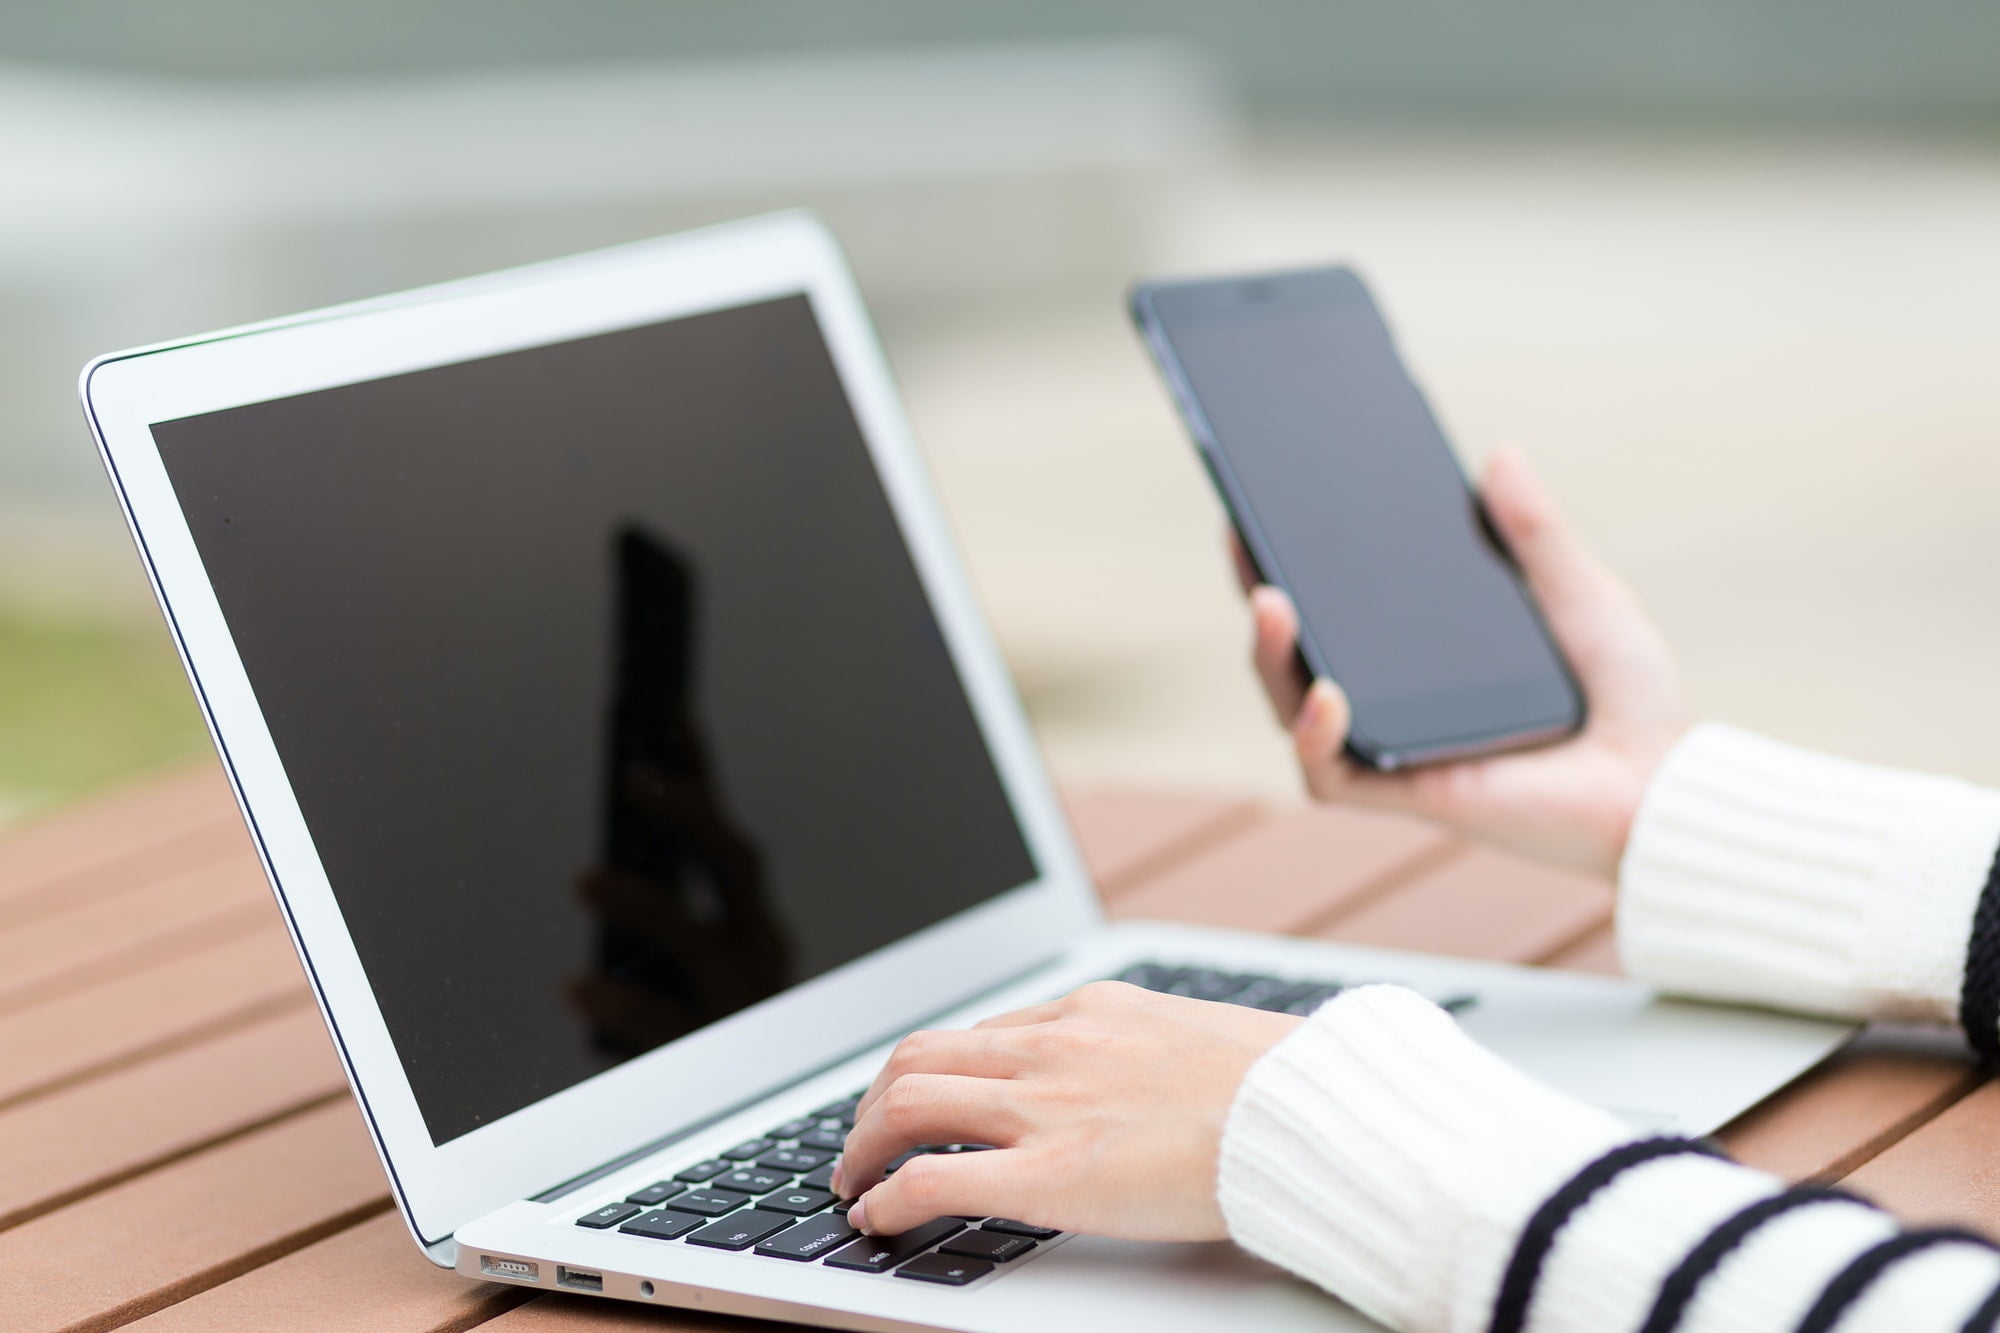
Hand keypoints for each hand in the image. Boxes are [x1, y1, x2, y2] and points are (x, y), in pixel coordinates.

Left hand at [830, 981, 1299, 1239]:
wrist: (1315, 1117)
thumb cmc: (1283, 1090)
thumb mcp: (1203, 1042)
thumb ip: (1152, 1057)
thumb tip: (1152, 1082)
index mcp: (1095, 1011)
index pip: (984, 1031)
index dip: (936, 1070)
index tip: (922, 1099)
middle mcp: (1054, 1046)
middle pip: (922, 1056)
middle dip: (877, 1102)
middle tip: (865, 1142)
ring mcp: (1046, 1106)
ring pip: (907, 1102)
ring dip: (863, 1144)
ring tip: (854, 1180)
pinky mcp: (1049, 1176)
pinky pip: (932, 1178)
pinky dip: (886, 1198)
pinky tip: (874, 1218)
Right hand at [1240, 446, 1689, 877]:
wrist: (1668, 780)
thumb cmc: (1631, 698)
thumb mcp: (1579, 590)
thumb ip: (1534, 531)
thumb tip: (1499, 454)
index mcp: (1426, 652)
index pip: (1338, 603)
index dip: (1289, 558)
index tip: (1262, 506)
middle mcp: (1398, 700)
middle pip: (1297, 652)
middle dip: (1262, 596)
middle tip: (1245, 537)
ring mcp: (1396, 747)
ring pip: (1292, 707)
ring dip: (1271, 656)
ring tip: (1272, 602)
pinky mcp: (1407, 793)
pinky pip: (1329, 772)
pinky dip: (1314, 733)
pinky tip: (1327, 691)